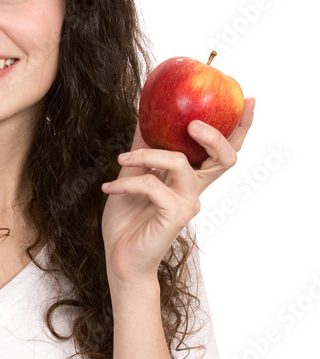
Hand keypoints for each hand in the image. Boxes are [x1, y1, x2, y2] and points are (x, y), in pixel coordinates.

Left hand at [100, 97, 255, 283]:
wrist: (119, 258)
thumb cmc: (127, 220)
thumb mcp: (131, 176)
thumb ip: (142, 151)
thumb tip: (145, 118)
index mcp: (190, 179)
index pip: (222, 152)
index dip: (240, 128)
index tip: (248, 100)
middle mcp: (195, 190)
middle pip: (224, 158)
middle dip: (214, 135)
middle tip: (193, 123)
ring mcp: (188, 203)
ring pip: (179, 162)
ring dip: (146, 156)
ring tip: (121, 160)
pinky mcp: (175, 216)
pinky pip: (152, 185)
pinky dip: (127, 182)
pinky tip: (109, 187)